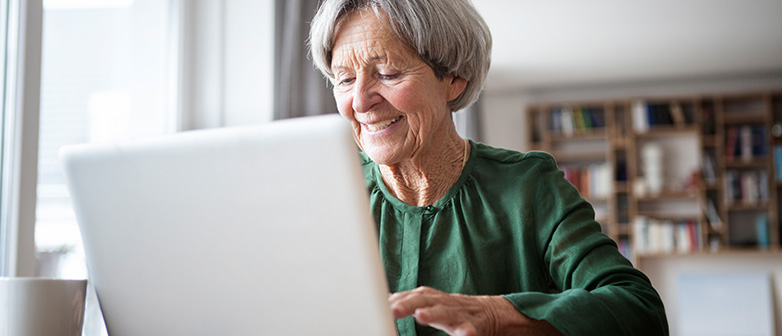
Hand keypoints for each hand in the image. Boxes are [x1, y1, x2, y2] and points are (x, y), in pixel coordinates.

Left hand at [388, 286, 560, 335]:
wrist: (509, 317)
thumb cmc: (470, 315)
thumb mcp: (444, 308)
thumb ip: (422, 305)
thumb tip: (390, 303)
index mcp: (441, 300)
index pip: (417, 294)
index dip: (400, 297)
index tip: (380, 302)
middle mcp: (453, 304)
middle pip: (429, 299)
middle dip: (409, 302)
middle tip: (391, 308)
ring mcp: (468, 316)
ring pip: (450, 313)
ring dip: (435, 313)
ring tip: (421, 316)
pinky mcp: (482, 328)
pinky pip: (474, 331)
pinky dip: (468, 333)